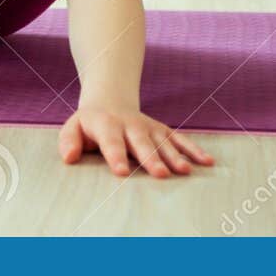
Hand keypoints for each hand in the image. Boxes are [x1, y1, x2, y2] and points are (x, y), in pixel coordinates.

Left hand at [58, 102, 214, 178]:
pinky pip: (180, 139)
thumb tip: (69, 158)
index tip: (121, 171)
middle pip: (141, 143)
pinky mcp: (163, 131)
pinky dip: (194, 150)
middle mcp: (131, 125)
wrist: (110, 100)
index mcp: (107, 126)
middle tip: (160, 175)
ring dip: (174, 156)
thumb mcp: (73, 127)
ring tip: (184, 172)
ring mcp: (150, 128)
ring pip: (163, 142)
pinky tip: (206, 162)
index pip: (111, 142)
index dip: (116, 156)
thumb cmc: (90, 124)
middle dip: (150, 159)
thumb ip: (69, 141)